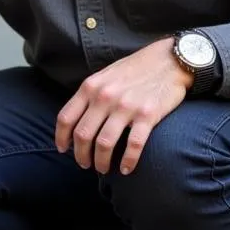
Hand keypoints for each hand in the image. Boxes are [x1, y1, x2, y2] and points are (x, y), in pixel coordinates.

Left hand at [54, 38, 192, 174]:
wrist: (169, 60)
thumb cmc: (135, 69)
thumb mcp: (105, 75)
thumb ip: (90, 94)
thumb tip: (76, 120)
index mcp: (90, 87)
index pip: (66, 117)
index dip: (61, 137)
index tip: (63, 149)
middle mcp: (104, 97)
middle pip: (83, 135)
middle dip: (81, 155)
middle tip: (85, 164)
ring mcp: (126, 106)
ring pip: (104, 143)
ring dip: (101, 161)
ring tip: (103, 168)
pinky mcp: (147, 115)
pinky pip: (133, 145)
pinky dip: (128, 162)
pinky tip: (126, 169)